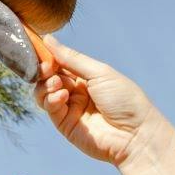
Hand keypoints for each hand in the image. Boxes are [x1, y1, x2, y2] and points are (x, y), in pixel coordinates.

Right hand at [35, 38, 163, 168]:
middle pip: (49, 77)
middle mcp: (76, 92)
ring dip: (46, 85)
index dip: (49, 56)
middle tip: (47, 68)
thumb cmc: (125, 100)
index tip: (39, 47)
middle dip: (45, 70)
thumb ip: (72, 58)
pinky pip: (50, 108)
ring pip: (44, 93)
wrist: (136, 134)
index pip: (60, 63)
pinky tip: (62, 96)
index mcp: (87, 77)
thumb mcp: (100, 72)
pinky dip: (51, 99)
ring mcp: (70, 109)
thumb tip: (48, 39)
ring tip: (56, 83)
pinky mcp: (65, 125)